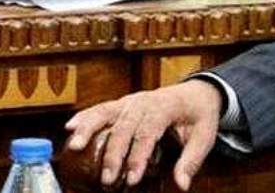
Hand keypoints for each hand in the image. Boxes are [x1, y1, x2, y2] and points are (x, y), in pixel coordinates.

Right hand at [64, 79, 221, 190]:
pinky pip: (100, 108)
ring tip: (75, 147)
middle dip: (114, 153)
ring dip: (89, 128)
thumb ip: (191, 160)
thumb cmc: (199, 116)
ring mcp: (131, 100)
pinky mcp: (121, 104)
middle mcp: (145, 101)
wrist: (198, 92)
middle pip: (125, 126)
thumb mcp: (204, 136)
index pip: (149, 131)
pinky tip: (70, 128)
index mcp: (167, 106)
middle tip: (107, 179)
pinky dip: (85, 117)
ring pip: (107, 112)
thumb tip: (182, 185)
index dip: (138, 155)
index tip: (132, 179)